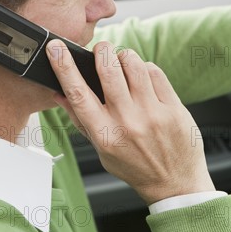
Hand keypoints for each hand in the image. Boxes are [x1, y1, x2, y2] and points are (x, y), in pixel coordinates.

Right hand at [46, 39, 214, 204]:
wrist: (175, 183)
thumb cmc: (135, 166)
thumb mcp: (102, 150)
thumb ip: (81, 120)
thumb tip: (59, 94)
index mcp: (104, 134)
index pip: (78, 93)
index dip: (63, 67)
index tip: (55, 48)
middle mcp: (127, 122)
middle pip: (107, 70)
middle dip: (101, 50)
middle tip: (100, 49)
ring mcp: (152, 114)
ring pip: (133, 64)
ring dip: (123, 55)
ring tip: (122, 61)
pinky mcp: (173, 107)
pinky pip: (154, 72)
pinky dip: (144, 67)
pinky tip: (142, 76)